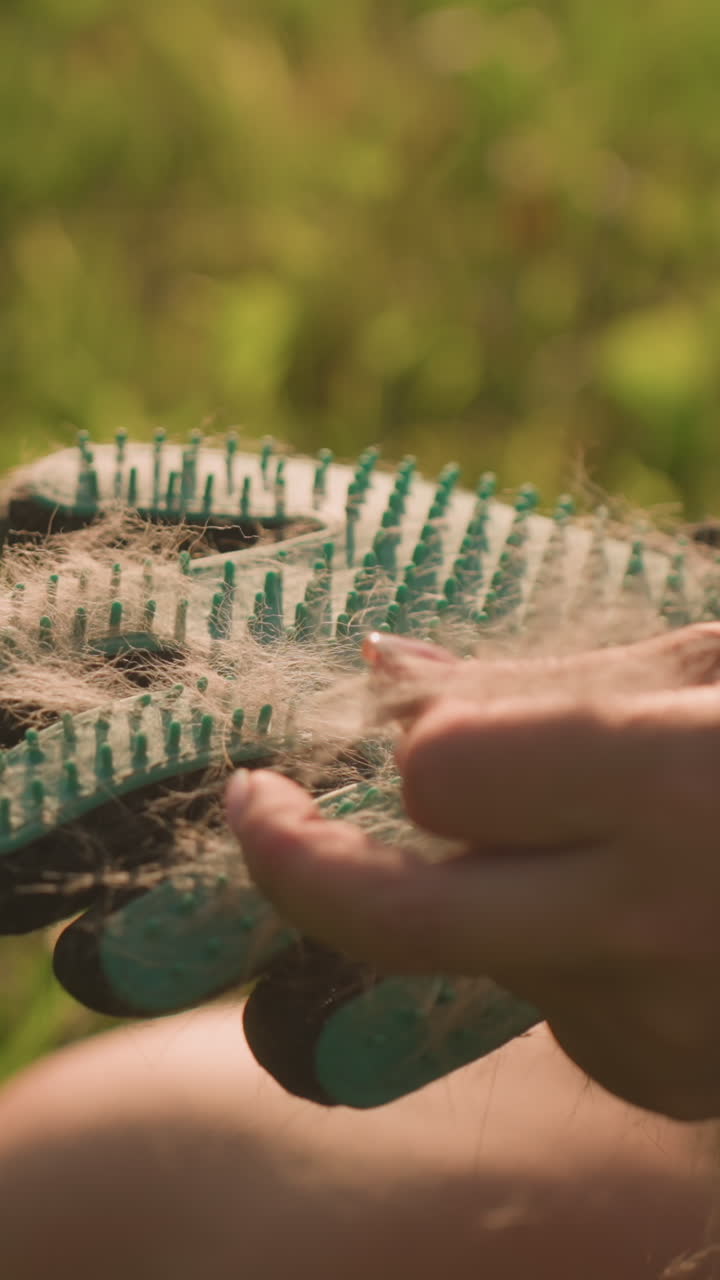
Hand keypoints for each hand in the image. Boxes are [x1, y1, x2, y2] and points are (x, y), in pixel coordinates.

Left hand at [227, 623, 719, 1119]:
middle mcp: (645, 929)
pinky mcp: (658, 1077)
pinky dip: (543, 940)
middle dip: (288, 856)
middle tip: (253, 800)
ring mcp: (650, 1025)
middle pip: (392, 919)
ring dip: (474, 883)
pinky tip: (639, 905)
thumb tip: (381, 665)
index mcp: (667, 790)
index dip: (416, 732)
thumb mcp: (707, 672)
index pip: (441, 775)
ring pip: (468, 948)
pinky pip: (540, 997)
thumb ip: (543, 678)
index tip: (399, 705)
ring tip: (589, 834)